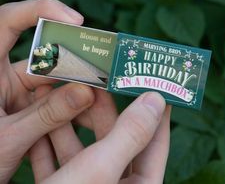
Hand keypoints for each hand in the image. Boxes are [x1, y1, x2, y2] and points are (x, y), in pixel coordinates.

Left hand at [0, 0, 93, 182]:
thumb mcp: (9, 139)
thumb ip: (46, 116)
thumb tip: (86, 92)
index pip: (8, 21)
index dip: (40, 11)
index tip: (74, 20)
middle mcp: (6, 74)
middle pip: (45, 53)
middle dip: (75, 60)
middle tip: (101, 65)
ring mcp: (22, 90)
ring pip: (57, 79)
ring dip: (78, 87)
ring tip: (99, 97)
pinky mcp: (33, 105)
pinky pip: (58, 98)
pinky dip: (73, 104)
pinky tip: (88, 113)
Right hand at [32, 89, 170, 183]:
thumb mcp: (101, 170)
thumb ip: (131, 134)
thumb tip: (156, 100)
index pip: (155, 141)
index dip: (156, 111)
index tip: (154, 86)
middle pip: (113, 137)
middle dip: (102, 108)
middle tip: (98, 81)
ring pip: (81, 146)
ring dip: (69, 121)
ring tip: (63, 93)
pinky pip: (57, 160)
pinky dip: (48, 141)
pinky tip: (42, 121)